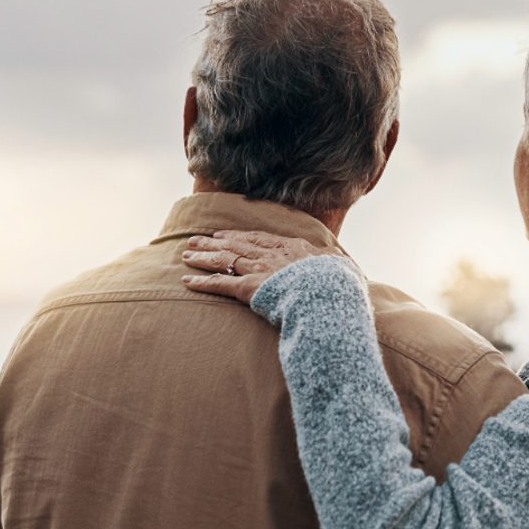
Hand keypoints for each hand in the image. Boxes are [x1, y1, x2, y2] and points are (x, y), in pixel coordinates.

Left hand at [181, 230, 338, 303]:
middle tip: (196, 239)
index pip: (261, 239)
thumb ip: (336, 265)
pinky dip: (202, 282)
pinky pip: (220, 284)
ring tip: (186, 254)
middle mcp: (271, 255)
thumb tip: (341, 265)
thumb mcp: (343, 269)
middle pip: (237, 245)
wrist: (328, 294)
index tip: (226, 235)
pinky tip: (186, 281)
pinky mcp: (248, 288)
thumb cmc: (339, 284)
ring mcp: (258, 270)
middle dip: (215, 242)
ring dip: (203, 256)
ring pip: (224, 260)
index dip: (240, 236)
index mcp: (293, 248)